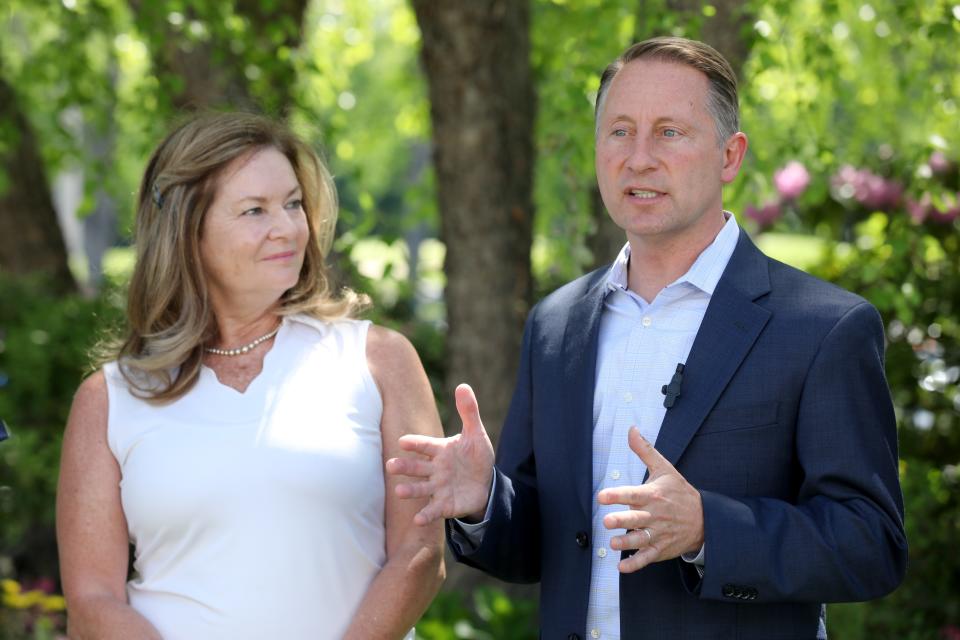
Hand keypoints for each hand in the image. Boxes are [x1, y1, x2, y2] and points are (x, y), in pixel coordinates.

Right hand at [385, 383, 494, 525]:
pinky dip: (425, 515)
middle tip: (390, 465)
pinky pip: (433, 510)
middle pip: (417, 467)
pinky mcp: (444, 505)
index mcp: (439, 450)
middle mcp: (434, 469)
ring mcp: (438, 487)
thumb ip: (468, 412)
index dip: (415, 443)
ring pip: (421, 488)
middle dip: (404, 466)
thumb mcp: (476, 434)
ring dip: (409, 490)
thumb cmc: (475, 456)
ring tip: (399, 491)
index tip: (403, 442)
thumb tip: (463, 385)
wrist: (484, 483)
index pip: (424, 445)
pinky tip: (418, 520)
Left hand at [597, 427, 703, 572]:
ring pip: (640, 540)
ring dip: (626, 543)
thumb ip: (644, 450)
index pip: (633, 494)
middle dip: (621, 520)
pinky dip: (635, 564)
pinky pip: (647, 558)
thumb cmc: (679, 492)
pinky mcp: (661, 548)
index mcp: (653, 495)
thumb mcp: (665, 469)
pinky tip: (622, 566)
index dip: (617, 495)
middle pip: (635, 518)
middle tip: (606, 521)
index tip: (602, 496)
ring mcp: (658, 533)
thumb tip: (631, 430)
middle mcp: (654, 515)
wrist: (705, 519)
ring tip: (613, 543)